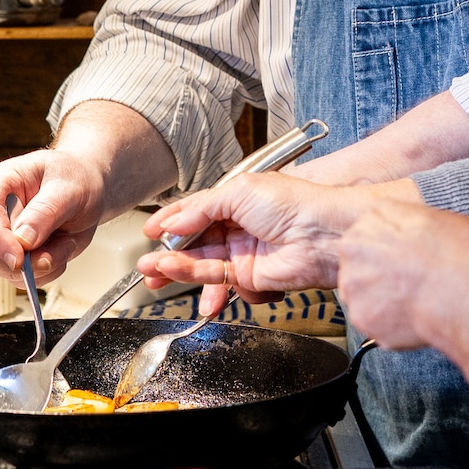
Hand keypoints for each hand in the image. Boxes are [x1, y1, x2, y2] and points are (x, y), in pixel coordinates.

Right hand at [0, 149, 105, 283]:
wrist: (91, 189)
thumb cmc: (77, 178)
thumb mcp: (69, 188)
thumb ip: (45, 212)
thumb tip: (23, 240)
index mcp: (1, 182)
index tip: (18, 259)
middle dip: (13, 262)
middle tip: (48, 260)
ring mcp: (3, 234)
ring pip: (2, 267)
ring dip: (39, 266)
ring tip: (67, 241)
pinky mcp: (16, 254)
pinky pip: (22, 277)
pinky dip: (47, 272)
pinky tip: (63, 248)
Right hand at [138, 172, 423, 316]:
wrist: (324, 234)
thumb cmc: (295, 203)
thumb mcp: (240, 191)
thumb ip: (202, 207)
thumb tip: (175, 222)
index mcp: (238, 199)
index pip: (197, 210)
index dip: (173, 220)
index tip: (150, 229)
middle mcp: (240, 226)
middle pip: (195, 240)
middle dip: (168, 250)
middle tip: (145, 259)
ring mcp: (244, 252)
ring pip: (201, 262)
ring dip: (174, 266)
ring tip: (151, 270)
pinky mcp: (249, 276)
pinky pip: (214, 277)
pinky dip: (191, 274)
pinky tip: (174, 269)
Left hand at [337, 199, 468, 400]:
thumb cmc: (463, 253)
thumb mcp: (434, 218)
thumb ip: (407, 230)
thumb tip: (410, 241)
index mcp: (371, 218)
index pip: (368, 237)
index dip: (389, 254)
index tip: (405, 263)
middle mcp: (353, 249)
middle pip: (360, 267)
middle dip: (381, 279)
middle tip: (410, 285)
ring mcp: (354, 286)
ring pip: (364, 298)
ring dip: (384, 303)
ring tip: (416, 303)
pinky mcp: (362, 319)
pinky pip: (374, 325)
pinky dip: (391, 327)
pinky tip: (416, 318)